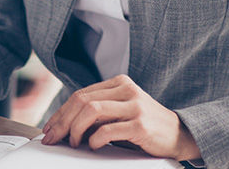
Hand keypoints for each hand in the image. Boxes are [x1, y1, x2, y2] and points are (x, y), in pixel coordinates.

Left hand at [41, 74, 200, 161]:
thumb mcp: (121, 111)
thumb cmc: (145, 125)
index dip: (61, 112)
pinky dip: (95, 139)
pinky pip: (108, 130)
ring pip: (91, 111)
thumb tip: (65, 125)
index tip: (50, 128)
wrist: (179, 134)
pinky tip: (93, 145)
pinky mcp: (140, 124)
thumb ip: (99, 112)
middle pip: (82, 101)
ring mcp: (134, 106)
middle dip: (62, 122)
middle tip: (52, 138)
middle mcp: (126, 90)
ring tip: (73, 142)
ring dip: (75, 129)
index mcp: (119, 83)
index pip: (80, 94)